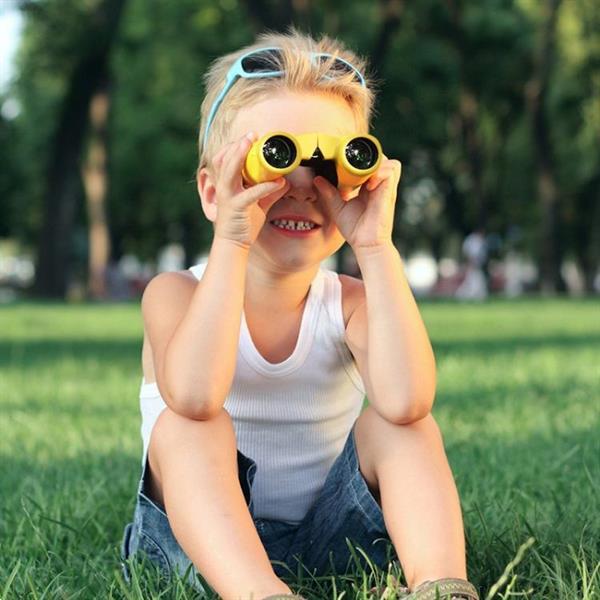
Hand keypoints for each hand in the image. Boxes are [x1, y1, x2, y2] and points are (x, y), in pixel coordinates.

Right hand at [212, 132, 290, 249]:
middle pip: (225, 159)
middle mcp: (224, 187)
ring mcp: (228, 196)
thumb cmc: (242, 223)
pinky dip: (264, 186)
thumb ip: (269, 192)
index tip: (250, 137)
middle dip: (238, 144)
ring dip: (241, 155)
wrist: (233, 244)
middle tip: (252, 134)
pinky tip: (278, 182)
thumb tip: (285, 181)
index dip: (235, 145)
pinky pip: (250, 193)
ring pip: (230, 170)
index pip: (225, 158)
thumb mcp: (258, 204)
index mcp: (227, 184)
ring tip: (253, 144)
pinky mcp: (236, 207)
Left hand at [313, 157, 401, 249]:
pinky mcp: (389, 192)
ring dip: (375, 164)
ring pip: (387, 161)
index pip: (368, 164)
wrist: (366, 244)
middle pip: (379, 159)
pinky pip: (391, 171)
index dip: (358, 160)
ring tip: (361, 174)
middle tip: (350, 166)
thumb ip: (329, 192)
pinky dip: (380, 172)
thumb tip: (317, 179)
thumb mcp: (337, 207)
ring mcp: (385, 187)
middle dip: (367, 159)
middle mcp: (378, 184)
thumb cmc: (355, 229)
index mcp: (367, 186)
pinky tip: (369, 184)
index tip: (342, 162)